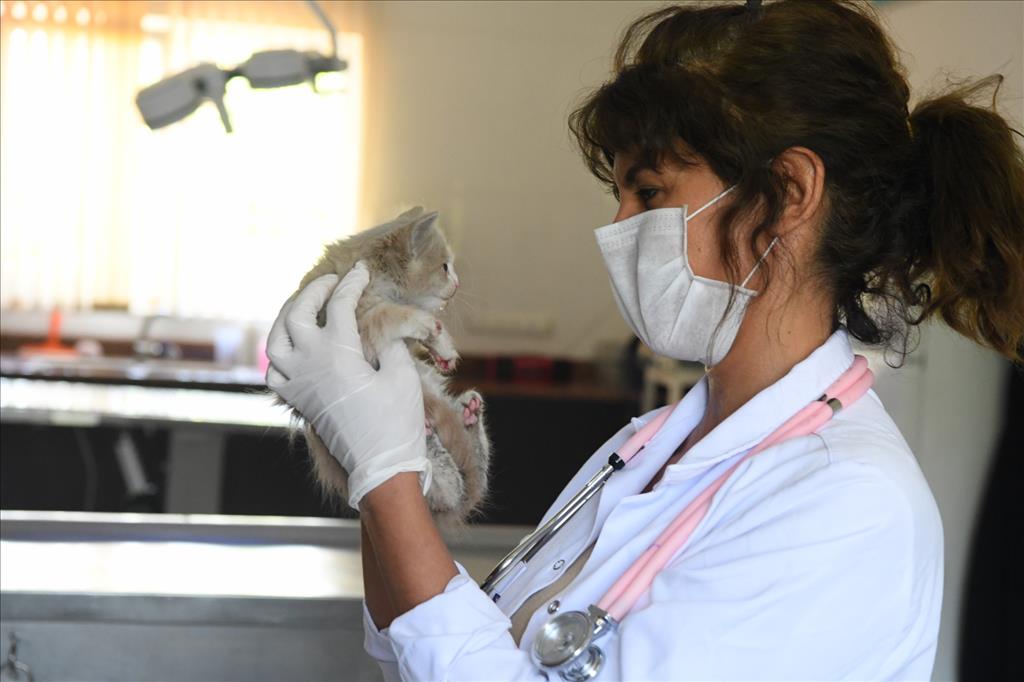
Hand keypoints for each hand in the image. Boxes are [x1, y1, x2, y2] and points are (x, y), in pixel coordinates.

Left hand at [265, 261, 430, 510]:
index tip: (361, 271)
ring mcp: (297, 384)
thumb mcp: (403, 375)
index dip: (352, 284)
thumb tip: (382, 329)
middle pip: (298, 313)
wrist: (379, 467)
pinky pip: (274, 370)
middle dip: (314, 290)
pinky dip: (279, 352)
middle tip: (332, 281)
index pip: (340, 305)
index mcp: (338, 353)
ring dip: (288, 316)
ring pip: (275, 339)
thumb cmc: (396, 422)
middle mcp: (309, 364)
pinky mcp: (296, 401)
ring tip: (306, 306)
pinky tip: (295, 346)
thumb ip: (390, 345)